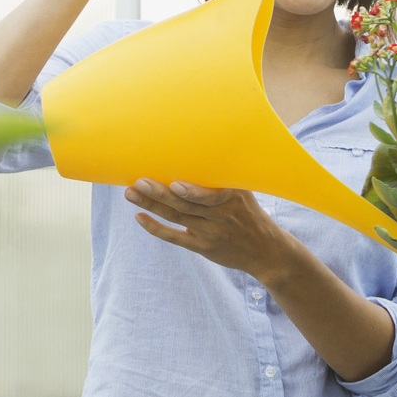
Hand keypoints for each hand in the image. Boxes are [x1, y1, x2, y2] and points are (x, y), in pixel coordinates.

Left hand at [125, 178, 298, 276]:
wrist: (266, 251)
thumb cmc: (249, 212)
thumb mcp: (245, 190)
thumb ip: (222, 175)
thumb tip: (196, 145)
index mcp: (233, 198)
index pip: (210, 195)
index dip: (193, 192)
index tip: (175, 183)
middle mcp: (221, 216)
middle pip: (186, 205)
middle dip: (161, 194)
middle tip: (138, 182)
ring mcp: (211, 233)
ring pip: (177, 218)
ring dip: (151, 205)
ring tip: (130, 193)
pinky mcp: (203, 247)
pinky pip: (176, 238)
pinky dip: (156, 228)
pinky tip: (139, 217)